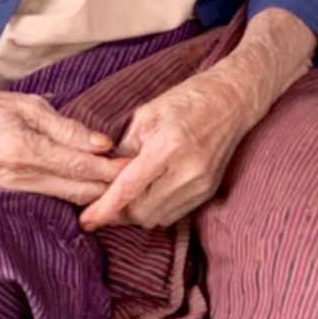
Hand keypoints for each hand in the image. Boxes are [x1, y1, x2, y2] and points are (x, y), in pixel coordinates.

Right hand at [0, 84, 124, 203]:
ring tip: (124, 188)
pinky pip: (53, 196)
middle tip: (139, 182)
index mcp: (26, 151)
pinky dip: (76, 194)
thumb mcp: (32, 107)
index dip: (110, 170)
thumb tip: (103, 144)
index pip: (79, 166)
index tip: (135, 168)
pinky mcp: (13, 192)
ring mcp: (16, 188)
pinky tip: (93, 191)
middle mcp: (21, 176)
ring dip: (96, 194)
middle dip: (110, 189)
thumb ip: (68, 128)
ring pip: (67, 198)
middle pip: (77, 191)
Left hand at [79, 66, 253, 231]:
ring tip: (122, 198)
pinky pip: (172, 213)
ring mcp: (201, 184)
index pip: (129, 188)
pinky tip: (146, 194)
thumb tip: (107, 175)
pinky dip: (154, 209)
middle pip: (141, 210)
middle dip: (117, 212)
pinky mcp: (208, 191)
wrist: (232, 100)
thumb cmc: (188, 98)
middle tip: (100, 203)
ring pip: (156, 217)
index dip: (104, 208)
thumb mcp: (148, 113)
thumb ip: (126, 148)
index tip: (85, 220)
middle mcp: (187, 171)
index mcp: (169, 146)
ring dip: (135, 212)